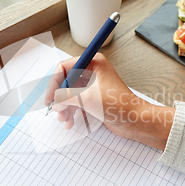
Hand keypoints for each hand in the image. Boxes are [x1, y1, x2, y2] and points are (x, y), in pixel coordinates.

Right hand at [44, 53, 174, 149]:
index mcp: (93, 63)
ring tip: (65, 120)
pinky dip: (71, 111)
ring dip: (64, 108)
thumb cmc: (118, 105)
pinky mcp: (94, 98)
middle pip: (66, 82)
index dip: (54, 83)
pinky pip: (76, 102)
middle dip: (60, 98)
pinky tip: (70, 123)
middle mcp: (92, 71)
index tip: (49, 98)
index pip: (64, 67)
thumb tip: (54, 101)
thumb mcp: (87, 99)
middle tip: (57, 112)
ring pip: (70, 94)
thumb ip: (65, 97)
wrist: (135, 120)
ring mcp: (93, 85)